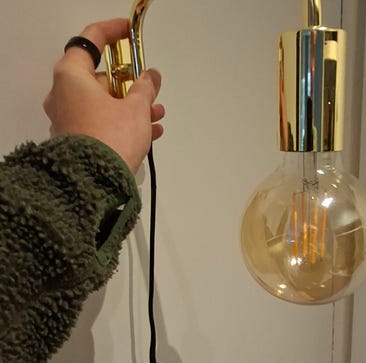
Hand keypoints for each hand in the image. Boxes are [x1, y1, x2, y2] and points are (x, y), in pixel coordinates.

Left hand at [43, 18, 164, 172]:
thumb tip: (151, 76)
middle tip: (152, 90)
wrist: (96, 182)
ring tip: (158, 115)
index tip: (128, 31)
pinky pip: (103, 124)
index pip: (89, 41)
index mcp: (72, 77)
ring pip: (105, 104)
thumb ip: (145, 87)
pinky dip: (124, 124)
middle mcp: (64, 96)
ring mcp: (68, 120)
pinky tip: (149, 132)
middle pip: (101, 79)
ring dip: (133, 107)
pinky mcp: (77, 140)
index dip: (111, 32)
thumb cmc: (112, 137)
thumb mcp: (136, 108)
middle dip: (131, 85)